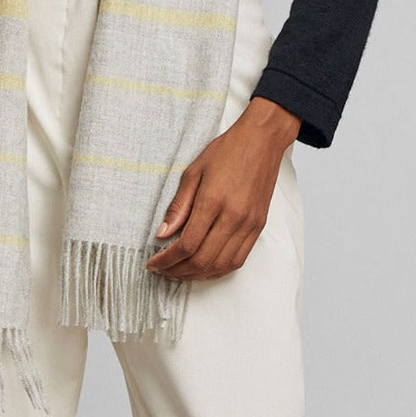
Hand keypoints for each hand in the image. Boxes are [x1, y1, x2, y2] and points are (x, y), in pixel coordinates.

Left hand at [145, 99, 300, 280]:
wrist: (261, 141)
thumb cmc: (226, 151)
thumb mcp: (193, 171)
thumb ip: (178, 206)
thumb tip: (163, 234)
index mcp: (213, 200)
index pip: (187, 244)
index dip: (167, 260)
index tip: (153, 264)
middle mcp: (233, 217)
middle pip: (203, 260)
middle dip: (178, 271)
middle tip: (163, 271)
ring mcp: (249, 225)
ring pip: (221, 266)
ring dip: (198, 275)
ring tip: (179, 272)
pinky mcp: (258, 227)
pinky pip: (238, 260)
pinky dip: (218, 270)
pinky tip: (204, 268)